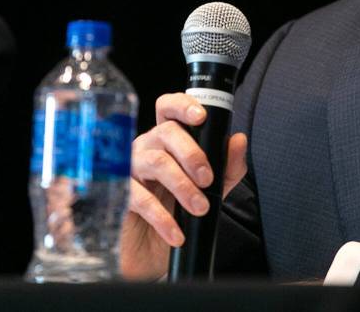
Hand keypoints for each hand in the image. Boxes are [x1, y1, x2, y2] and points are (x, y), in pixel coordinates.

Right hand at [119, 92, 247, 280]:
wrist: (153, 253)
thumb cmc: (179, 211)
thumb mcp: (212, 189)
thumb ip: (228, 166)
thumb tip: (239, 139)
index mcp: (168, 139)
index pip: (169, 108)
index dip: (182, 105)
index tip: (201, 117)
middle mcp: (147, 146)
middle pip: (166, 132)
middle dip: (192, 154)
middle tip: (208, 179)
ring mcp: (130, 168)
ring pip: (156, 161)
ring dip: (182, 185)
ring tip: (200, 208)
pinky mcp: (119, 194)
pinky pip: (140, 198)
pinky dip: (162, 217)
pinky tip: (176, 233)